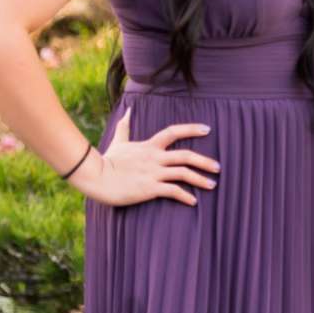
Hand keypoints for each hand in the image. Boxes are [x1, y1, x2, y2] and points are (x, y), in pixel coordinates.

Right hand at [72, 114, 217, 205]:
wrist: (95, 176)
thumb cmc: (106, 160)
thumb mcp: (118, 141)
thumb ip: (125, 127)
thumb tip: (127, 111)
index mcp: (149, 146)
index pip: (173, 132)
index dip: (191, 129)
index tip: (207, 129)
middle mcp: (154, 158)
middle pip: (186, 155)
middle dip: (204, 161)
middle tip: (218, 167)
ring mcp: (153, 173)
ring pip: (183, 173)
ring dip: (200, 179)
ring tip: (212, 185)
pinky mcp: (149, 188)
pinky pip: (173, 191)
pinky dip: (185, 196)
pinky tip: (193, 202)